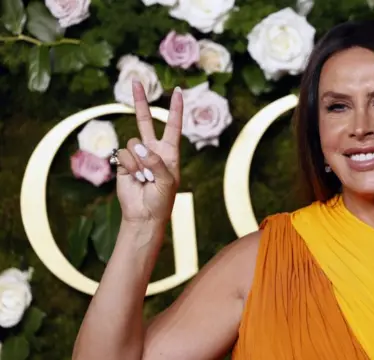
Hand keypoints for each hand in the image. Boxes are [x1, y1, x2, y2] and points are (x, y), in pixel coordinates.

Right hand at [114, 81, 182, 225]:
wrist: (144, 214)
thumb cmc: (162, 200)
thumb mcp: (167, 181)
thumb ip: (155, 162)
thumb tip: (138, 147)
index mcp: (169, 152)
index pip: (173, 125)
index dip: (176, 109)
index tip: (179, 91)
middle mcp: (153, 149)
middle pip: (145, 120)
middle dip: (140, 101)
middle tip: (136, 80)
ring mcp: (137, 155)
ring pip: (133, 143)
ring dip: (139, 162)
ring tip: (145, 178)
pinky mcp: (123, 162)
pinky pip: (123, 155)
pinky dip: (129, 167)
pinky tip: (134, 178)